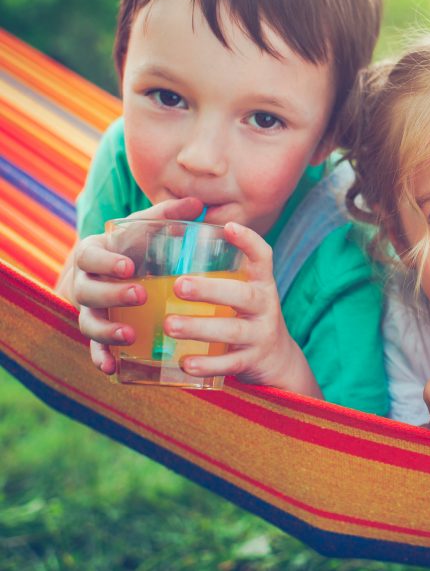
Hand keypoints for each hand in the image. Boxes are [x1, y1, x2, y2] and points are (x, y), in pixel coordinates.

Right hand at [68, 197, 204, 373]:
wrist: (121, 269)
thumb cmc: (137, 245)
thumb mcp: (148, 228)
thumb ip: (168, 215)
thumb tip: (198, 204)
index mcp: (94, 254)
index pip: (90, 256)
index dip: (106, 262)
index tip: (129, 266)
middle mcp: (86, 282)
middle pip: (87, 291)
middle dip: (111, 295)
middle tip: (139, 295)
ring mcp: (90, 309)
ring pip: (88, 322)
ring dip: (106, 331)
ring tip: (129, 336)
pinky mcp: (99, 330)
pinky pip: (93, 347)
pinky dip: (100, 357)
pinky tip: (112, 369)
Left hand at [172, 222, 321, 396]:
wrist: (279, 361)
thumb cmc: (248, 319)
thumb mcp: (244, 295)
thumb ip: (220, 277)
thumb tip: (170, 248)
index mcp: (261, 285)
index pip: (263, 257)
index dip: (249, 241)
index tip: (228, 228)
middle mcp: (265, 307)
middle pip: (242, 295)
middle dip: (210, 290)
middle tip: (179, 286)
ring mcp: (261, 335)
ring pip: (232, 330)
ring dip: (200, 327)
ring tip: (170, 325)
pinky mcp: (252, 361)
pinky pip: (230, 364)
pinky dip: (208, 364)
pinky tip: (185, 363)